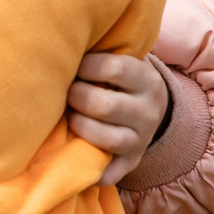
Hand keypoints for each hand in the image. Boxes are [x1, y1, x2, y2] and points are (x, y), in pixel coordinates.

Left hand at [67, 51, 169, 186]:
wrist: (150, 108)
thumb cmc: (120, 79)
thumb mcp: (122, 59)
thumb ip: (103, 51)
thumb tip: (63, 40)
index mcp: (146, 80)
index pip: (115, 68)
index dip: (86, 66)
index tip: (74, 65)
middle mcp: (148, 111)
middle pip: (105, 105)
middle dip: (77, 97)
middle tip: (67, 93)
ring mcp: (141, 139)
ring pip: (108, 139)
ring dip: (80, 127)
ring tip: (70, 117)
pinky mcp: (131, 162)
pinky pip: (113, 172)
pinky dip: (95, 172)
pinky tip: (77, 160)